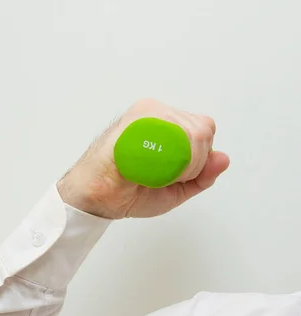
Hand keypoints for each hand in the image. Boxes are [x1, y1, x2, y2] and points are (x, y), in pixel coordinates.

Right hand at [57, 98, 230, 218]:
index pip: (204, 130)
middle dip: (192, 162)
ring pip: (193, 133)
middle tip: (163, 177)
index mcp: (168, 125)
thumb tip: (224, 159)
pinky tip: (146, 169)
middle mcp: (159, 114)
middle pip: (203, 130)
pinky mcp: (137, 117)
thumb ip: (202, 176)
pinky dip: (166, 161)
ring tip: (151, 174)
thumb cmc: (127, 192)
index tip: (175, 175)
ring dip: (180, 164)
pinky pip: (172, 137)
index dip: (197, 158)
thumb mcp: (175, 189)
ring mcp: (148, 113)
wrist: (96, 197)